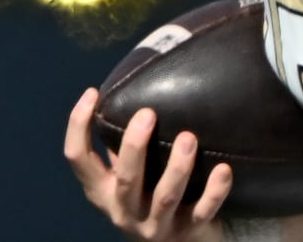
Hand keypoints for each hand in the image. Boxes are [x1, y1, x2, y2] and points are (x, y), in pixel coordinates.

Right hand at [64, 88, 233, 240]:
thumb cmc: (148, 192)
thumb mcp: (128, 174)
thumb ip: (125, 141)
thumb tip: (137, 75)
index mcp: (103, 191)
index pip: (78, 160)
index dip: (79, 126)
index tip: (92, 93)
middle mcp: (125, 211)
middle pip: (126, 180)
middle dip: (135, 147)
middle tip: (148, 113)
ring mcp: (157, 225)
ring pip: (165, 197)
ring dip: (177, 167)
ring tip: (189, 138)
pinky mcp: (189, 232)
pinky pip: (203, 211)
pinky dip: (214, 191)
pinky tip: (224, 169)